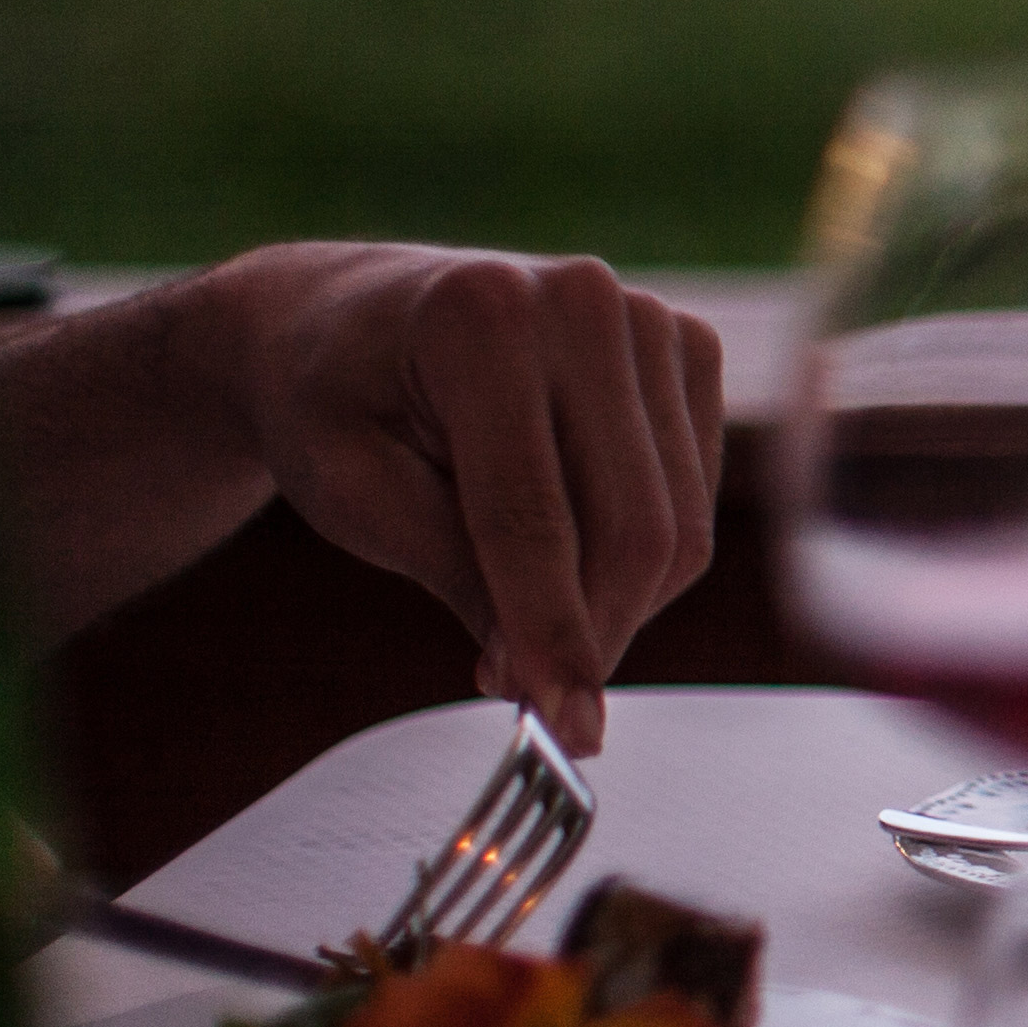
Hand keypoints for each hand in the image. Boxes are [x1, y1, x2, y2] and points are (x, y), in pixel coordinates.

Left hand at [185, 246, 727, 751]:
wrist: (346, 315)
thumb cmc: (333, 402)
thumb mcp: (351, 492)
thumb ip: (453, 574)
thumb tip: (546, 680)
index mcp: (481, 316)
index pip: (534, 513)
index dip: (549, 630)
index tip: (562, 727)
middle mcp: (583, 299)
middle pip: (631, 525)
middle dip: (593, 632)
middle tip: (537, 696)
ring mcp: (651, 317)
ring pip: (678, 523)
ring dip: (618, 603)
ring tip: (531, 619)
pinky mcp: (689, 347)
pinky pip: (695, 497)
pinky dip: (642, 556)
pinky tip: (569, 553)